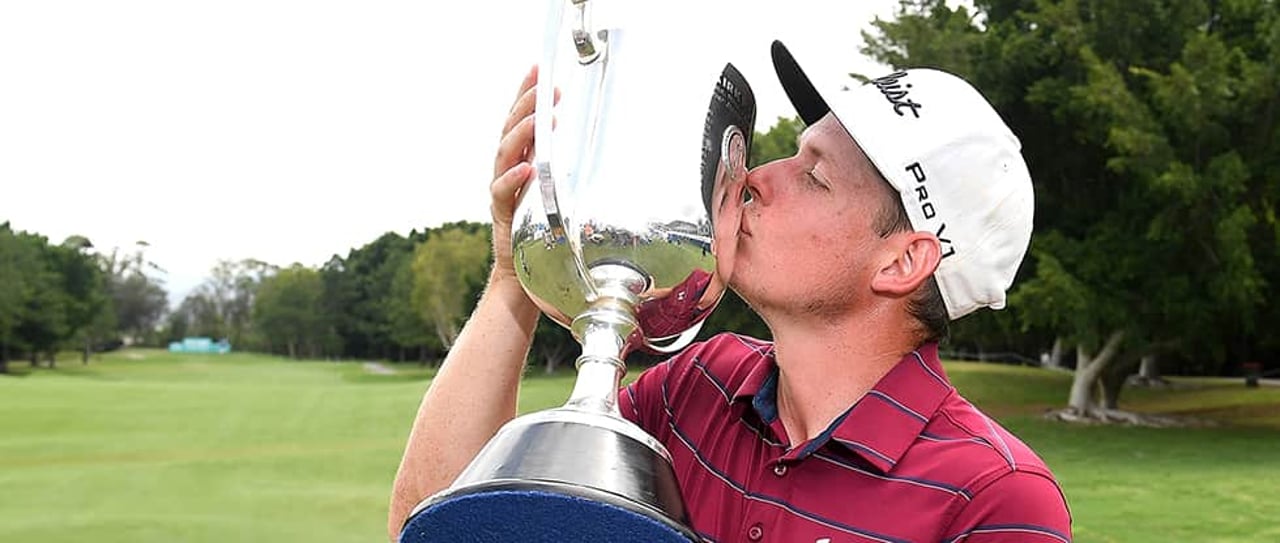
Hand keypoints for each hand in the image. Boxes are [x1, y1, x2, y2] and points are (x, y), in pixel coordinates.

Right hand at [490, 65, 561, 282]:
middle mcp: (510, 171)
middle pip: (511, 130)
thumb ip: (573, 171)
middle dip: (526, 105)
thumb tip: (610, 148)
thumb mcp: (565, 194)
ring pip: (505, 155)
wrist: (524, 275)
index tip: (538, 68)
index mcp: (524, 160)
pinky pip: (503, 193)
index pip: (521, 120)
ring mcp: (504, 191)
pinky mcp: (502, 215)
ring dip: (521, 135)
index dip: (527, 93)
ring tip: (538, 121)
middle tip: (544, 88)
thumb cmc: (550, 231)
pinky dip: (513, 180)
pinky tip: (527, 169)